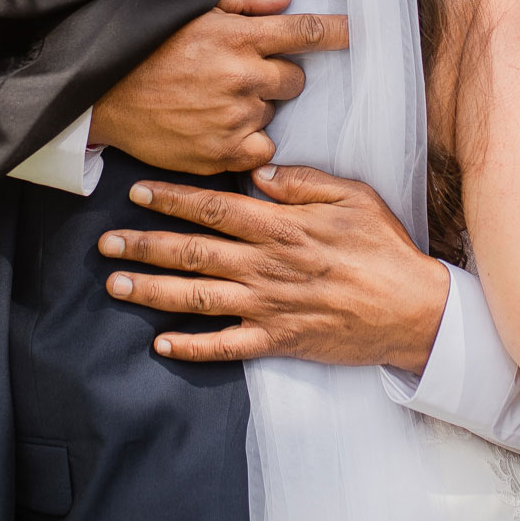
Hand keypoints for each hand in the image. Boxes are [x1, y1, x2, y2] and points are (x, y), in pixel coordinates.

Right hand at [89, 0, 350, 173]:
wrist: (101, 95)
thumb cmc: (146, 47)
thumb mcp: (189, 7)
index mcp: (236, 36)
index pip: (305, 32)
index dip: (338, 31)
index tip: (362, 31)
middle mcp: (241, 76)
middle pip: (295, 79)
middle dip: (278, 75)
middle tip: (242, 75)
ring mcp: (233, 117)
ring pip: (272, 112)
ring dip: (255, 107)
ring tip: (214, 101)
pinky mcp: (221, 153)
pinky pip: (261, 149)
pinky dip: (248, 141)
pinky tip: (220, 129)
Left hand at [98, 163, 451, 372]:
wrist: (414, 311)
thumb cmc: (385, 249)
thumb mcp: (353, 197)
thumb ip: (304, 182)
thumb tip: (261, 173)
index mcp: (282, 227)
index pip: (215, 209)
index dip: (172, 199)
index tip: (137, 192)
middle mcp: (267, 267)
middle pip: (193, 252)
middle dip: (144, 245)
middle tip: (105, 241)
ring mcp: (269, 307)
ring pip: (198, 298)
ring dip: (152, 291)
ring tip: (115, 285)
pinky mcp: (279, 341)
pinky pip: (226, 347)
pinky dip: (192, 348)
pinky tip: (160, 344)